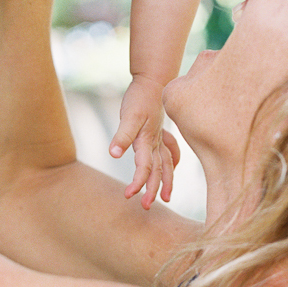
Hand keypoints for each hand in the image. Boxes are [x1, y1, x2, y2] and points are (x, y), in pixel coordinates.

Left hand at [110, 75, 180, 208]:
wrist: (153, 79)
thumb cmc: (140, 97)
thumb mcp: (128, 115)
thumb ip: (122, 135)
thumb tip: (113, 154)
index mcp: (148, 141)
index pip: (145, 168)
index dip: (138, 183)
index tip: (130, 196)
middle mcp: (156, 142)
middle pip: (157, 170)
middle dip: (152, 189)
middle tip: (146, 207)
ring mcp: (160, 137)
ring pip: (166, 163)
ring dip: (166, 180)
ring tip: (166, 197)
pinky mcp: (160, 131)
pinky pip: (170, 150)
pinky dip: (173, 160)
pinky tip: (174, 166)